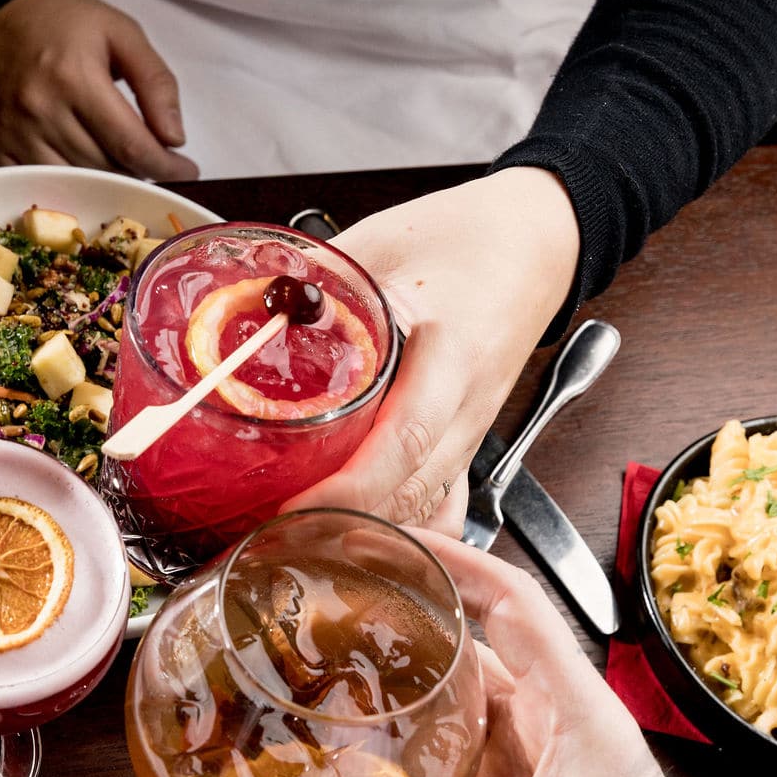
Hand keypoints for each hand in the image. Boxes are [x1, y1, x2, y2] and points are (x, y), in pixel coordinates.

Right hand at [0, 0, 197, 180]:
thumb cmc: (63, 19)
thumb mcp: (121, 33)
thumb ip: (155, 82)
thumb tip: (174, 139)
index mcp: (75, 79)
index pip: (131, 145)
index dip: (165, 165)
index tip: (185, 169)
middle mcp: (40, 111)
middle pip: (105, 168)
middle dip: (137, 169)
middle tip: (151, 157)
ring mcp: (13, 134)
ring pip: (74, 182)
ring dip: (105, 179)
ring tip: (119, 161)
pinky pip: (38, 183)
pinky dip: (66, 184)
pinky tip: (82, 169)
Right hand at [281, 533, 775, 776]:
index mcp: (581, 721)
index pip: (516, 607)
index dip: (454, 564)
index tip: (391, 539)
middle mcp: (558, 744)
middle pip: (473, 660)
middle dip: (406, 637)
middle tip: (328, 620)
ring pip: (457, 728)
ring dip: (401, 713)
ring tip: (323, 691)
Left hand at [289, 168, 581, 535]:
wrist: (536, 239)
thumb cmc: (464, 237)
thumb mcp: (378, 244)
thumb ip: (313, 282)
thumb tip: (241, 311)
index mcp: (451, 348)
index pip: (406, 437)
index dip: (350, 486)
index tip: (293, 506)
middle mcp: (470, 401)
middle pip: (414, 491)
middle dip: (346, 525)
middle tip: (275, 535)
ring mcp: (474, 427)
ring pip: (429, 508)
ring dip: (371, 533)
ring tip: (302, 540)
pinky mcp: (470, 438)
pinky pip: (445, 504)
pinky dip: (405, 529)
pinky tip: (360, 535)